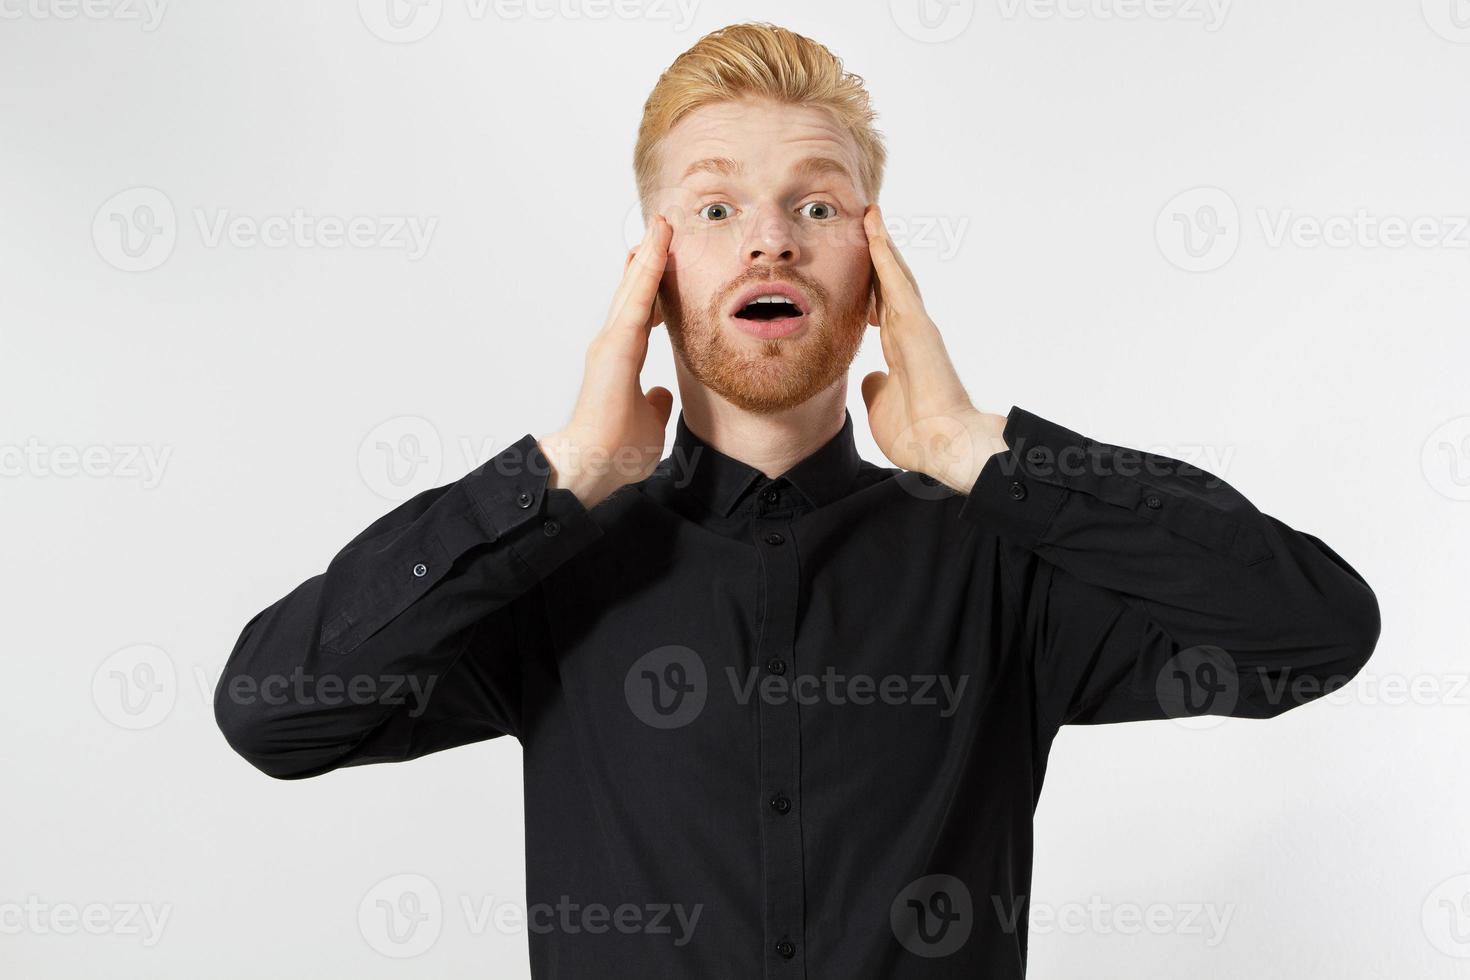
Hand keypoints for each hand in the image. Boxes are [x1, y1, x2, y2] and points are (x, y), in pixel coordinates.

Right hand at [539, 215, 675, 508]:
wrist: (593, 465)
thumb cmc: (616, 452)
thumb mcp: (649, 424)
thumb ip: (654, 406)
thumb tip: (661, 395)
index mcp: (622, 361)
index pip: (641, 315)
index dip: (652, 287)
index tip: (663, 262)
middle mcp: (613, 346)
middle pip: (634, 293)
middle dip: (648, 260)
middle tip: (660, 229)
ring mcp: (611, 343)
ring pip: (634, 289)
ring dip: (649, 255)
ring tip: (661, 225)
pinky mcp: (616, 346)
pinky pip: (638, 300)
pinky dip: (649, 271)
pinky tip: (659, 245)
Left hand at [860, 204, 1007, 493]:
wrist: (943, 445)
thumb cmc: (917, 435)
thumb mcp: (882, 407)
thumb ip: (878, 388)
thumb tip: (872, 378)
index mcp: (902, 351)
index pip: (882, 310)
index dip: (871, 287)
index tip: (857, 266)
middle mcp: (910, 333)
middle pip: (890, 285)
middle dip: (878, 255)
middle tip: (865, 223)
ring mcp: (916, 326)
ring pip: (896, 276)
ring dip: (882, 244)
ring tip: (870, 214)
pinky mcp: (917, 324)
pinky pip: (897, 280)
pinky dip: (884, 253)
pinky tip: (874, 228)